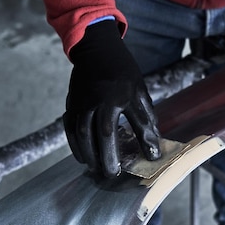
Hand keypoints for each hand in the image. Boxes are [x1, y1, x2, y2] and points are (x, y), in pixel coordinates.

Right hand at [63, 20, 160, 176]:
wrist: (96, 49)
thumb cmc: (121, 71)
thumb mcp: (139, 89)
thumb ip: (145, 116)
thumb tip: (154, 142)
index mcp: (120, 95)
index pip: (135, 123)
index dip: (144, 141)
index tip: (151, 156)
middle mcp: (98, 100)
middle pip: (100, 134)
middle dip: (106, 157)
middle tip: (112, 174)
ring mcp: (81, 102)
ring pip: (81, 134)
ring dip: (88, 154)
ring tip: (96, 169)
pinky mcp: (71, 104)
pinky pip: (70, 128)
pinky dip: (75, 145)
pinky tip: (83, 156)